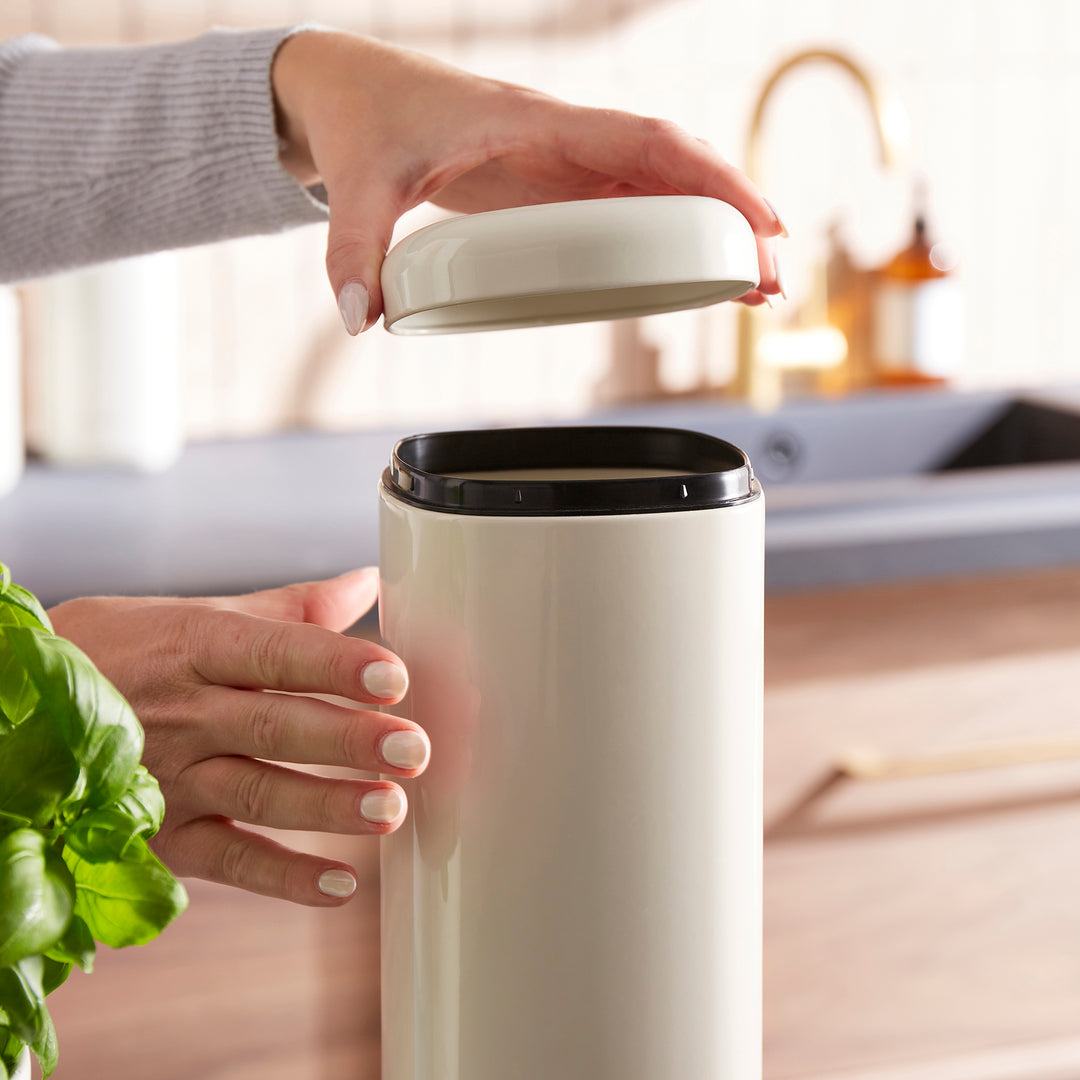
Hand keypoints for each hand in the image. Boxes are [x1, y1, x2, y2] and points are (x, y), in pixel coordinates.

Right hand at [47, 569, 426, 906]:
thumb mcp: (200, 614)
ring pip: (256, 794)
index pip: (273, 653)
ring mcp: (169, 777)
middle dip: (348, 741)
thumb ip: (292, 609)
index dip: (334, 664)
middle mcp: (184, 712)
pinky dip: (282, 876)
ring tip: (391, 811)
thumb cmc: (129, 650)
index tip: (394, 675)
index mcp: (197, 645)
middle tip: (413, 749)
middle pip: (274, 727)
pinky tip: (339, 884)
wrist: (22, 706)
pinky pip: (225, 860)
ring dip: (327, 806)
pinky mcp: (160, 834)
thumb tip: (369, 584)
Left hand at [271, 30, 785, 333]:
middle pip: (674, 172)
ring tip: (755, 291)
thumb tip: (362, 318)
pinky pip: (629, 214)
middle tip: (771, 283)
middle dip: (732, 221)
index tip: (758, 223)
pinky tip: (694, 280)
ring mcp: (563, 168)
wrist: (352, 94)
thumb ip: (355, 246)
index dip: (711, 179)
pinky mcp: (553, 193)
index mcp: (537, 123)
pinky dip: (670, 244)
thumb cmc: (367, 119)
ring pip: (661, 194)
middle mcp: (565, 142)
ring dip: (712, 237)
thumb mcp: (359, 182)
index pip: (648, 141)